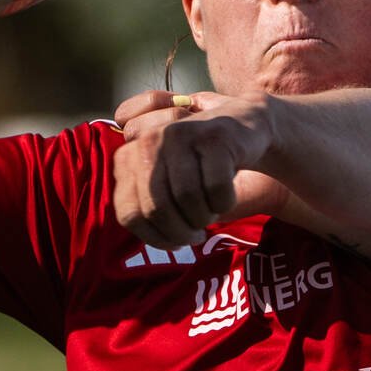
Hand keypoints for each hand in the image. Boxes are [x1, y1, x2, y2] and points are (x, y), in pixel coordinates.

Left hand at [111, 90, 277, 248]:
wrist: (242, 128)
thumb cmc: (198, 166)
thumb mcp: (163, 182)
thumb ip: (143, 205)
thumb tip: (147, 234)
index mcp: (128, 156)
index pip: (129, 213)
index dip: (154, 237)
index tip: (175, 242)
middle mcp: (149, 140)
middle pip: (156, 209)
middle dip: (181, 233)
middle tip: (196, 236)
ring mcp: (181, 134)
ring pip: (187, 198)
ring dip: (204, 217)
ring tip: (211, 213)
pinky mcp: (215, 136)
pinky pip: (216, 188)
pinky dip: (225, 203)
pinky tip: (227, 197)